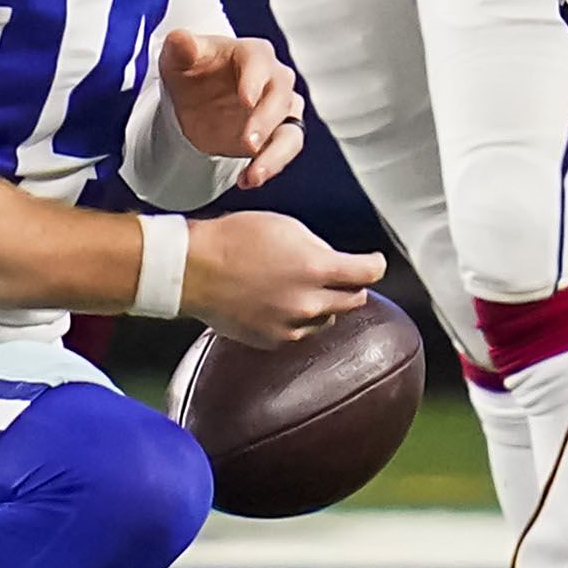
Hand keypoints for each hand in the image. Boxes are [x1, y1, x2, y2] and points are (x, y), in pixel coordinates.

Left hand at [155, 28, 304, 184]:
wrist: (195, 101)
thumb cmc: (193, 71)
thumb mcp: (178, 57)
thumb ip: (181, 47)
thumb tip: (181, 39)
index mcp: (252, 53)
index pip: (260, 61)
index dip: (255, 80)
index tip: (246, 100)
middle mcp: (274, 79)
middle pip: (281, 97)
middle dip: (266, 121)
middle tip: (249, 143)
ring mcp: (279, 109)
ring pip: (291, 130)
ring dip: (275, 154)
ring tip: (254, 174)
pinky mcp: (277, 134)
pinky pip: (284, 152)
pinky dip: (269, 167)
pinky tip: (247, 180)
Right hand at [181, 211, 384, 346]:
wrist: (193, 270)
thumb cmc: (233, 240)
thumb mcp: (285, 227)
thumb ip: (318, 248)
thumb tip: (334, 261)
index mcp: (316, 268)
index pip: (370, 273)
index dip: (375, 264)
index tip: (372, 263)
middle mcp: (309, 303)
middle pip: (355, 300)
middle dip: (349, 286)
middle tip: (334, 274)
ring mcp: (292, 326)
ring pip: (328, 318)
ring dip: (322, 304)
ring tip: (294, 287)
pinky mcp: (274, 340)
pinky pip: (299, 332)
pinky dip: (296, 320)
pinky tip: (276, 302)